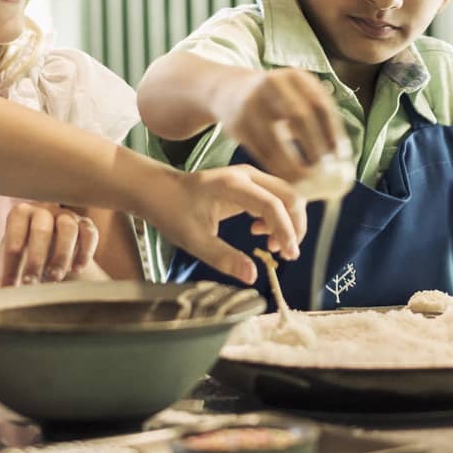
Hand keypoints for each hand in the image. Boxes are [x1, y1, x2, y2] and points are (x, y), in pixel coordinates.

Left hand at [0, 202, 98, 284]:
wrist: (51, 252)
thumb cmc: (26, 256)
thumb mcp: (14, 263)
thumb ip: (7, 277)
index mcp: (21, 214)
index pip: (16, 230)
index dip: (12, 257)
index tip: (10, 283)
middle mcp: (44, 210)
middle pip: (42, 228)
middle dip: (36, 258)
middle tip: (31, 282)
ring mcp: (67, 215)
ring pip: (68, 228)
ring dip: (61, 255)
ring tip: (55, 277)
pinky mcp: (86, 226)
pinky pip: (89, 233)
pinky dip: (85, 251)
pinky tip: (77, 269)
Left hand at [148, 166, 305, 284]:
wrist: (158, 190)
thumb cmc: (172, 211)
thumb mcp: (194, 240)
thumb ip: (224, 258)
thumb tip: (252, 277)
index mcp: (231, 185)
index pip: (272, 204)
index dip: (286, 230)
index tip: (288, 256)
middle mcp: (246, 175)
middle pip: (289, 195)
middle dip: (295, 226)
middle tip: (283, 254)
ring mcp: (249, 176)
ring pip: (287, 196)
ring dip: (289, 222)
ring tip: (270, 246)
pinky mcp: (249, 183)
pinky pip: (276, 197)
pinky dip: (279, 217)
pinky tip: (260, 232)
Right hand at [212, 69, 346, 181]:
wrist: (231, 92)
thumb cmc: (277, 102)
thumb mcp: (298, 97)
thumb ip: (319, 120)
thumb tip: (342, 157)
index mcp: (295, 77)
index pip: (320, 105)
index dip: (332, 132)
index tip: (341, 157)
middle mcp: (272, 84)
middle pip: (299, 117)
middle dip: (315, 147)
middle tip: (326, 173)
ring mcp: (252, 103)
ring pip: (276, 138)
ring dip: (293, 164)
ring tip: (308, 182)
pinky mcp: (238, 123)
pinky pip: (260, 150)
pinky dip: (276, 167)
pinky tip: (288, 179)